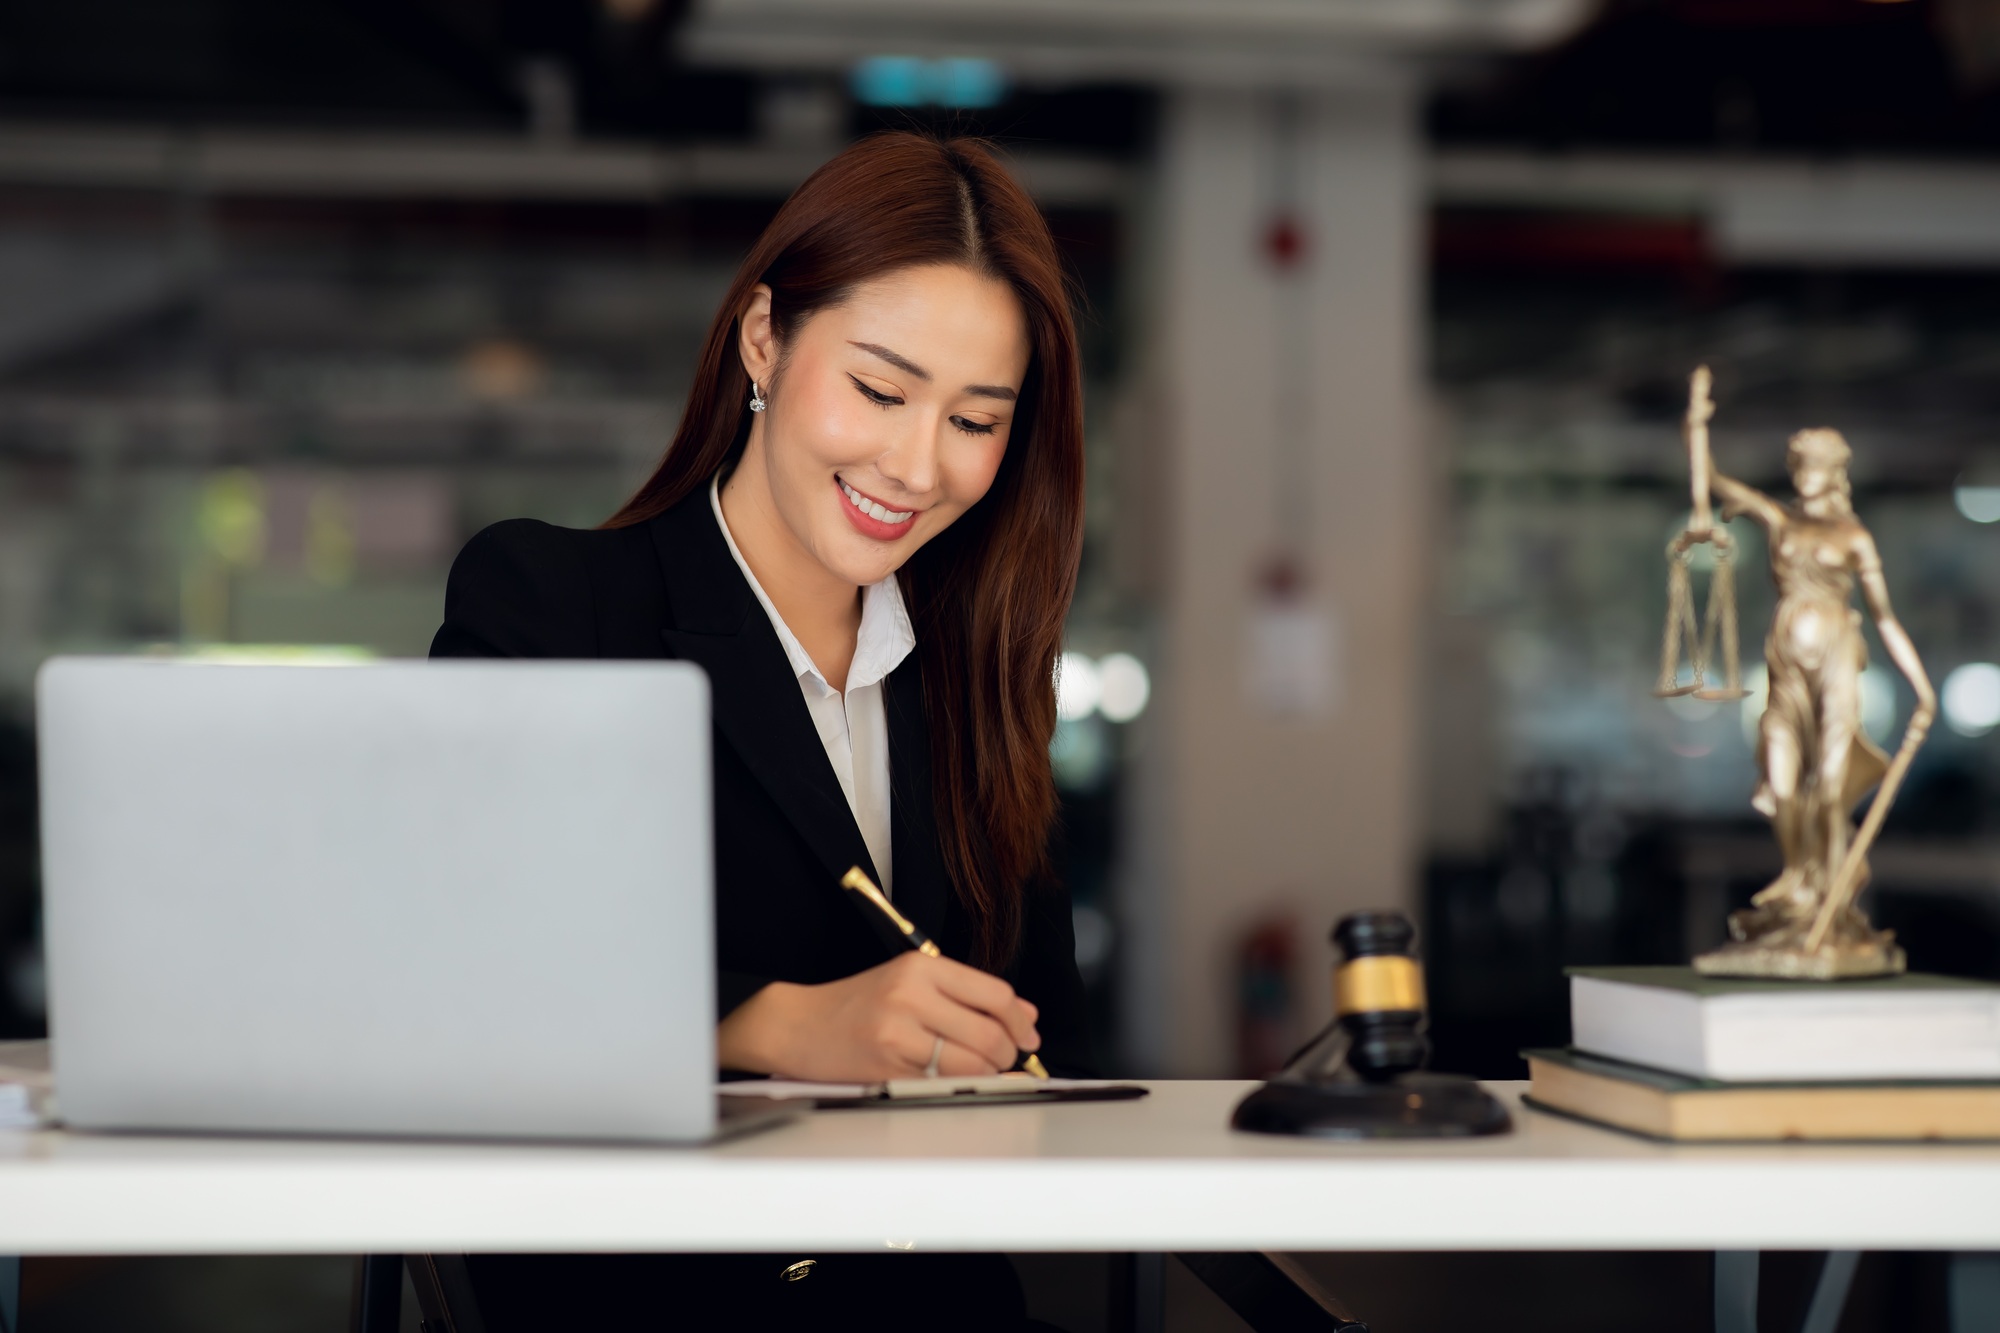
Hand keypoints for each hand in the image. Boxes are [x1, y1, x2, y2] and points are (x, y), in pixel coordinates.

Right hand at [717, 953, 1039, 1081]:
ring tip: (981, 1070)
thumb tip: (1025, 1013)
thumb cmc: (856, 1003)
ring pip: (971, 1063)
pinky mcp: (887, 1067)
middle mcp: (911, 995)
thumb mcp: (911, 982)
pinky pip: (942, 1082)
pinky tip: (954, 1080)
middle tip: (1008, 1059)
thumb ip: (968, 994)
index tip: (1028, 1034)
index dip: (1020, 1019)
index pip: (994, 993)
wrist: (797, 1025)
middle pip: (989, 1032)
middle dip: (1009, 1053)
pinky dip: (959, 1086)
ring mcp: (898, 1032)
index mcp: (921, 967)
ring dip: (988, 1074)